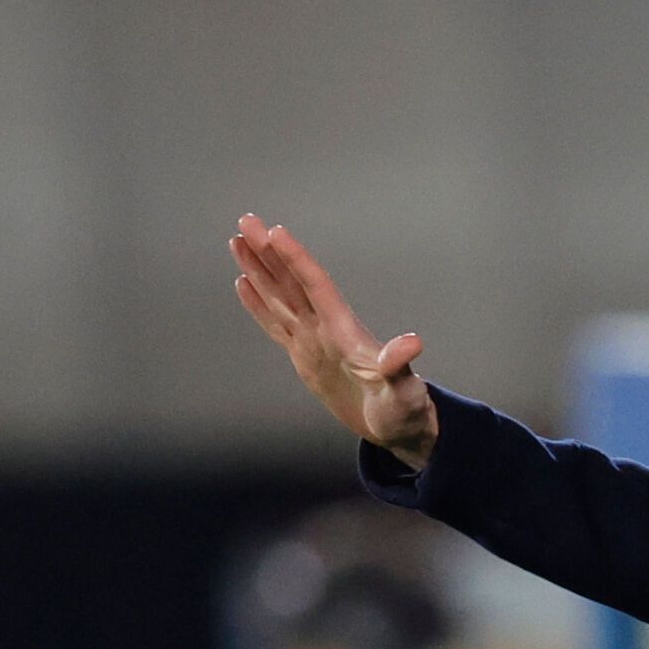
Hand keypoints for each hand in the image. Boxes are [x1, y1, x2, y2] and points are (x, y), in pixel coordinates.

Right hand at [229, 213, 437, 468]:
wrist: (399, 428)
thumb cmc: (404, 410)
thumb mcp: (403, 391)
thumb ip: (400, 367)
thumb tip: (411, 344)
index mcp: (345, 331)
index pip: (316, 285)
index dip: (296, 259)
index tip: (274, 232)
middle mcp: (327, 328)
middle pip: (292, 282)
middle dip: (269, 252)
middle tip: (246, 220)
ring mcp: (314, 341)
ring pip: (280, 297)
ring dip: (259, 269)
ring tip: (237, 241)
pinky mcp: (305, 357)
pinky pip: (276, 324)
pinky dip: (258, 305)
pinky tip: (244, 283)